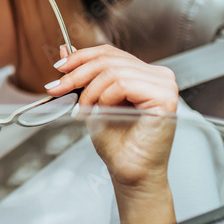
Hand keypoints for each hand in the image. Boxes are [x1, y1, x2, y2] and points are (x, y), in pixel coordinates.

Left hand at [45, 44, 177, 187]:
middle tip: (59, 88)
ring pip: (113, 71)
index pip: (109, 52)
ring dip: (90, 91)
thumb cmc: (118, 144)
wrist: (130, 173)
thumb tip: (65, 50)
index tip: (59, 68)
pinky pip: (124, 84)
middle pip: (109, 59)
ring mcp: (164, 85)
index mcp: (144, 74)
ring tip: (85, 110)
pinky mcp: (164, 98)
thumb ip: (83, 76)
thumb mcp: (92, 101)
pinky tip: (102, 112)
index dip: (81, 57)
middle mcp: (158, 76)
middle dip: (77, 74)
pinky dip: (105, 98)